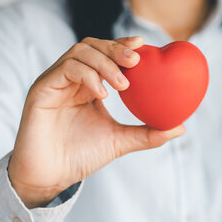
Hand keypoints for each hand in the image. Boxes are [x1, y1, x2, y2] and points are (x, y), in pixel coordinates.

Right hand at [8, 36, 184, 207]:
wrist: (50, 176)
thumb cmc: (80, 156)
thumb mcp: (120, 141)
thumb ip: (147, 133)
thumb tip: (181, 127)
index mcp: (87, 84)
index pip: (104, 53)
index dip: (122, 45)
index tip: (144, 45)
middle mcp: (69, 78)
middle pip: (91, 46)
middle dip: (115, 48)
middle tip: (136, 61)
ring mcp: (54, 81)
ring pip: (79, 52)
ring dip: (104, 63)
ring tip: (122, 84)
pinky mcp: (41, 89)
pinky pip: (65, 69)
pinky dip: (87, 75)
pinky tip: (103, 93)